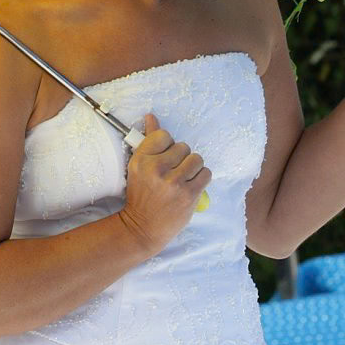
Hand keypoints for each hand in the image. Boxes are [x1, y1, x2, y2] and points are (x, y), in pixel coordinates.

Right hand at [118, 113, 211, 254]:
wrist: (143, 227)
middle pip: (183, 147)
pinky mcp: (189, 194)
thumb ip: (148, 140)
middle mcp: (156, 169)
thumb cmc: (141, 194)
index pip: (164, 136)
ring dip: (193, 168)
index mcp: (141, 159)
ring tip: (184, 178)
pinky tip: (192, 185)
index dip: (167, 147)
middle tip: (173, 172)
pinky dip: (201, 178)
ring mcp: (173, 182)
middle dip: (181, 158)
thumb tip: (152, 116)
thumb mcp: (139, 166)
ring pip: (196, 159)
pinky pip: (206, 173)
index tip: (164, 159)